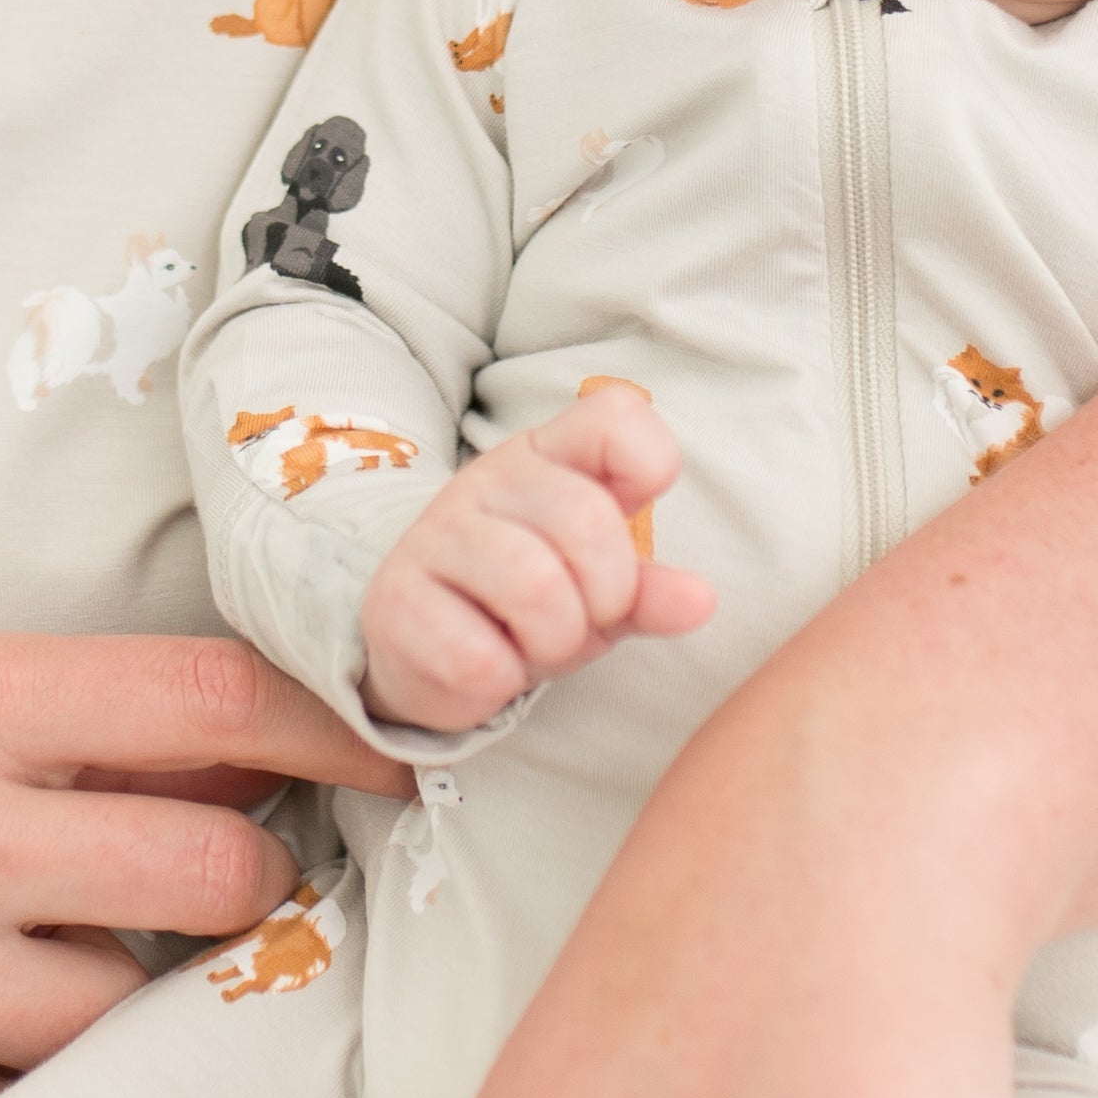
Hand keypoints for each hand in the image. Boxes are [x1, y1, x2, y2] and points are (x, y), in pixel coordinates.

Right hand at [0, 629, 402, 1097]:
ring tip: (58, 965)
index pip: (222, 701)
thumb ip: (63, 720)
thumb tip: (258, 756)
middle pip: (219, 869)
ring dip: (133, 1000)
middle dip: (249, 881)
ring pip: (130, 1014)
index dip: (348, 731)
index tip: (410, 760)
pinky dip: (25, 1095)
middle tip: (219, 887)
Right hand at [356, 386, 714, 735]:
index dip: (648, 467)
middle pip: (589, 522)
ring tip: (534, 643)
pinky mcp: (396, 601)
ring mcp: (435, 535)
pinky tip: (486, 663)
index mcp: (546, 455)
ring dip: (554, 642)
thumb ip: (648, 589)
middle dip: (607, 596)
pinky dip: (501, 678)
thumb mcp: (599, 589)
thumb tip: (701, 601)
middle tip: (583, 616)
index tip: (631, 511)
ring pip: (537, 590)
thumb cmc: (529, 606)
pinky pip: (482, 657)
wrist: (426, 651)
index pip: (619, 419)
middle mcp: (487, 480)